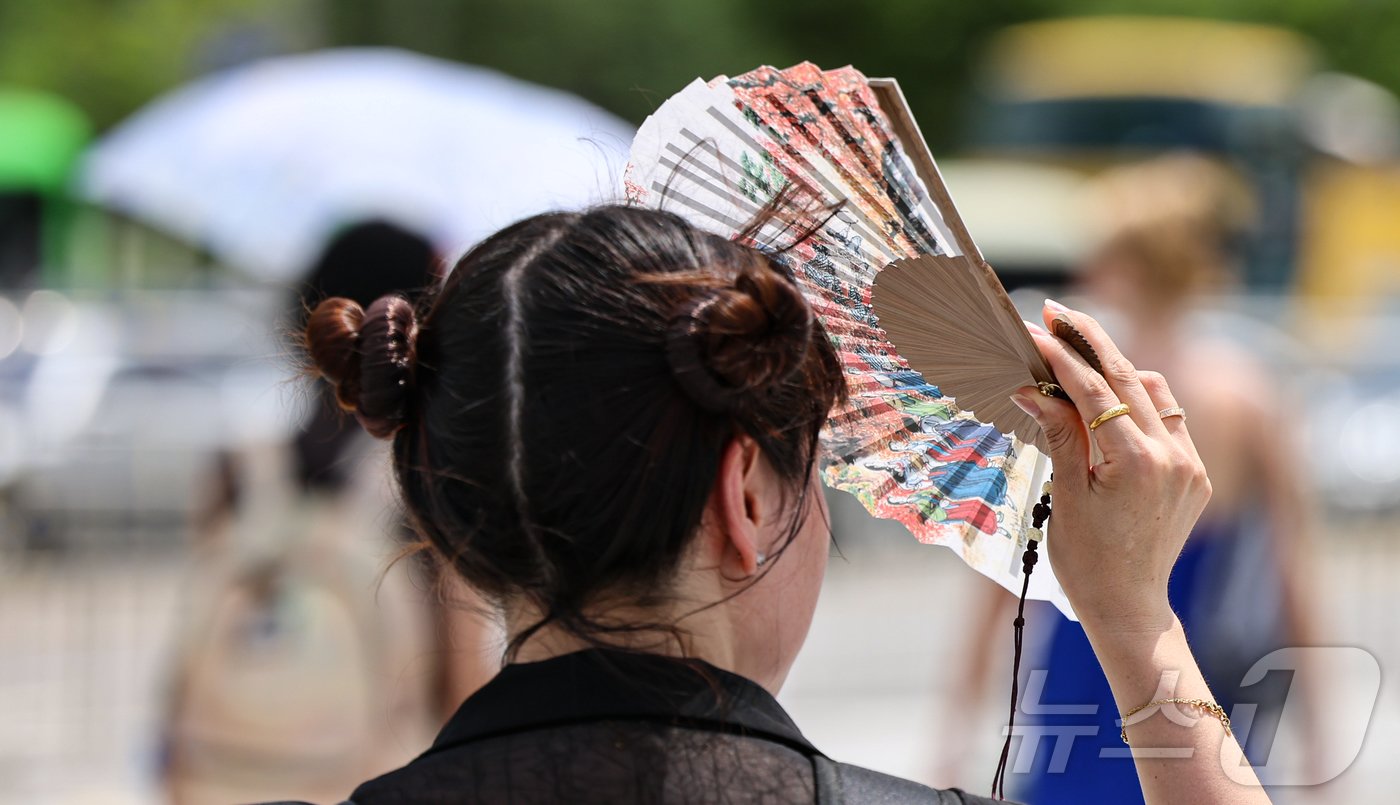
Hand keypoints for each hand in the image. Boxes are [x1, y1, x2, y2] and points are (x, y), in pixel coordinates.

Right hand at [1010, 301, 1211, 635]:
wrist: (1127, 607)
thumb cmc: (1086, 561)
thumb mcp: (1064, 496)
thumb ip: (1058, 435)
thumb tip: (1033, 389)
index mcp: (1139, 463)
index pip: (1097, 391)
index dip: (1062, 357)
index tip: (1035, 330)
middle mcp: (1174, 457)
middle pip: (1131, 378)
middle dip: (1091, 341)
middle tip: (1056, 312)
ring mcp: (1190, 464)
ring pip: (1155, 391)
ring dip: (1117, 368)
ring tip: (1076, 353)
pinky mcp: (1195, 474)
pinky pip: (1169, 418)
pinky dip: (1139, 399)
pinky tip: (1110, 396)